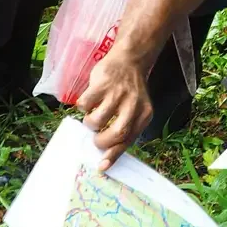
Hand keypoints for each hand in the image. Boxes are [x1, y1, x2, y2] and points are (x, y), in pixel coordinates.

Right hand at [79, 50, 152, 169]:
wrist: (130, 59)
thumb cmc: (129, 90)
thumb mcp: (136, 108)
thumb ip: (126, 126)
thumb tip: (106, 152)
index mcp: (143, 114)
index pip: (129, 139)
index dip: (114, 154)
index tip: (102, 166)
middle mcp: (133, 105)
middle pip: (117, 132)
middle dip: (102, 141)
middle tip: (96, 139)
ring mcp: (117, 93)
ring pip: (98, 120)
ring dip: (91, 124)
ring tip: (92, 118)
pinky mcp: (102, 83)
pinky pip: (85, 104)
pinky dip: (83, 107)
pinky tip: (88, 102)